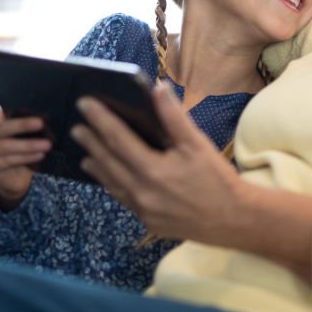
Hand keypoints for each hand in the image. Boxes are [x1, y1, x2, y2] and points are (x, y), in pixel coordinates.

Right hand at [0, 66, 50, 211]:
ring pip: (8, 146)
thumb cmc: (25, 149)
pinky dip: (27, 157)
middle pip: (1, 127)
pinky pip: (10, 160)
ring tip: (48, 144)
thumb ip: (28, 117)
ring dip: (30, 145)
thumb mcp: (26, 132)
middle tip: (42, 123)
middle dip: (22, 124)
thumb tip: (52, 101)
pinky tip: (40, 155)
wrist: (16, 179)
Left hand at [71, 83, 244, 244]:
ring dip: (97, 167)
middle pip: (109, 162)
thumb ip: (174, 117)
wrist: (234, 220)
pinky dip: (112, 185)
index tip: (85, 104)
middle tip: (77, 126)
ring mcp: (143, 210)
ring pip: (112, 184)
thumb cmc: (218, 179)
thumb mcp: (198, 144)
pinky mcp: (149, 222)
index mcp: (153, 170)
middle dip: (91, 142)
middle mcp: (142, 192)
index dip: (100, 120)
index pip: (118, 139)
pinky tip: (109, 179)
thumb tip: (157, 89)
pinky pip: (123, 200)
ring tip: (84, 154)